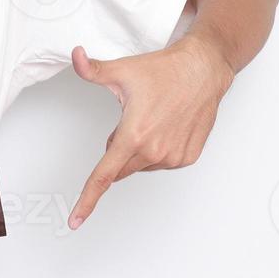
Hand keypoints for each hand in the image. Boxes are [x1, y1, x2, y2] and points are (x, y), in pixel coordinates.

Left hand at [66, 36, 233, 230]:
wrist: (203, 69)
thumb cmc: (164, 70)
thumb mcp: (122, 70)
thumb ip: (92, 70)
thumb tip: (75, 56)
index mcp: (133, 136)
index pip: (103, 176)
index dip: (87, 200)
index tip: (75, 220)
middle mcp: (154, 152)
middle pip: (120, 168)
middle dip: (118, 149)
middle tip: (130, 119)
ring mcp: (173, 157)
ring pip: (141, 165)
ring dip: (138, 149)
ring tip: (152, 118)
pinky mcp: (187, 157)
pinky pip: (161, 163)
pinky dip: (158, 149)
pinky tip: (167, 126)